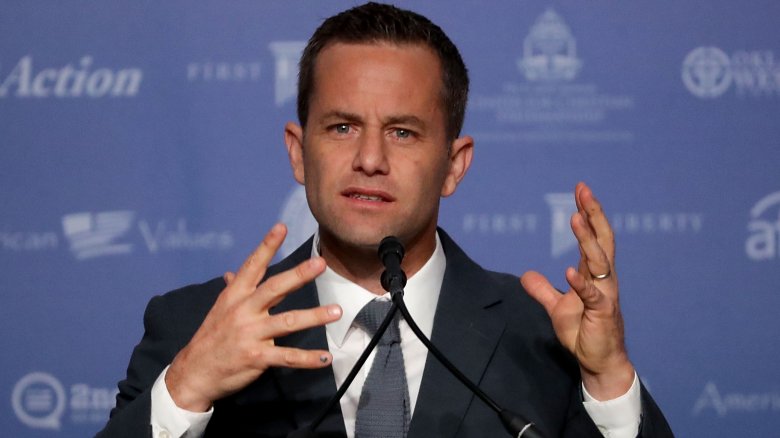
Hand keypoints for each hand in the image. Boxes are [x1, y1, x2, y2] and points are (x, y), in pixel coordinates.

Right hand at [165, 223, 341, 410]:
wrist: (194, 373)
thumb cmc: (211, 337)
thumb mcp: (220, 309)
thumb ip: (232, 290)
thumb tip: (231, 273)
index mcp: (235, 296)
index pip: (252, 266)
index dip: (266, 246)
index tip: (281, 227)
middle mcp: (243, 311)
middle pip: (274, 288)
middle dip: (298, 275)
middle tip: (320, 263)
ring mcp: (250, 334)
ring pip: (287, 322)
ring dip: (314, 316)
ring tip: (336, 311)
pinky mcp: (256, 358)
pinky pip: (287, 357)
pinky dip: (307, 358)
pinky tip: (325, 358)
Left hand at [521, 182, 633, 399]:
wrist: (598, 361)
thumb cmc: (584, 332)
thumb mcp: (557, 308)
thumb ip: (544, 290)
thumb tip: (526, 274)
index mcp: (592, 274)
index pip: (592, 237)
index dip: (587, 213)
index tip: (580, 190)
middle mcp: (602, 279)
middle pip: (601, 239)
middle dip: (593, 214)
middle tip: (584, 190)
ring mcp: (604, 295)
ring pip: (599, 261)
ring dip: (587, 240)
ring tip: (576, 218)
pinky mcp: (602, 313)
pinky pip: (591, 296)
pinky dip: (580, 284)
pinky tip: (569, 272)